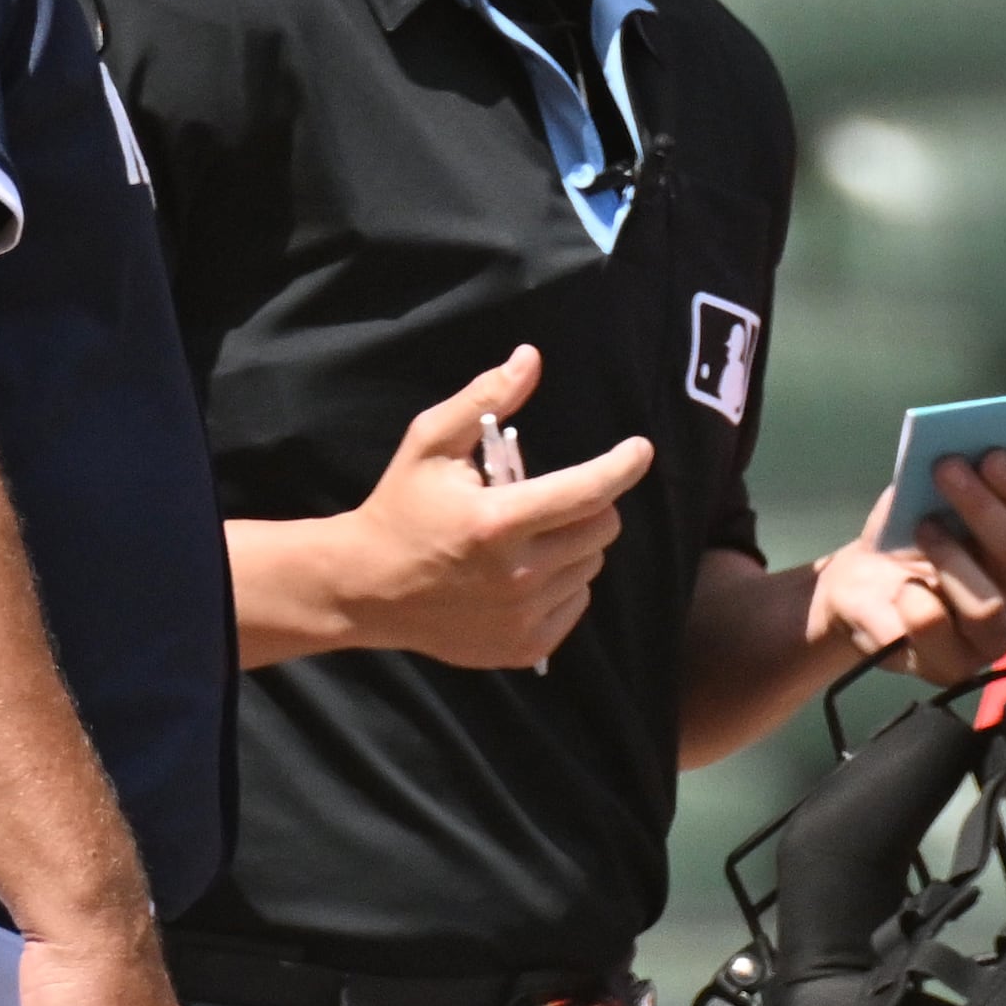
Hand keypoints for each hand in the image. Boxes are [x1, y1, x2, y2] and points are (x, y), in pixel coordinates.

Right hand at [339, 345, 651, 667]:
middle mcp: (517, 575)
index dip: (622, 465)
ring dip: (573, 543)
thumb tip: (531, 358)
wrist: (365, 589)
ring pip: (590, 566)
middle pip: (601, 529)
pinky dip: (563, 583)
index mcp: (498, 522)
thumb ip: (484, 400)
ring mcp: (522, 617)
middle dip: (588, 504)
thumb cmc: (401, 506)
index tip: (639, 449)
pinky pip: (576, 604)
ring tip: (527, 537)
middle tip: (550, 498)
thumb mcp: (431, 442)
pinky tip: (522, 574)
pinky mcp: (524, 647)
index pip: (588, 490)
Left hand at [805, 450, 1005, 685]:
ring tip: (922, 525)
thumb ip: (963, 475)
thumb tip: (972, 444)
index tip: (991, 454)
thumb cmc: (914, 530)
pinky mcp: (951, 668)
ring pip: (990, 605)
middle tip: (947, 469)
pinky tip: (901, 586)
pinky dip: (916, 600)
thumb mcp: (936, 494)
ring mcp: (992, 641)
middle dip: (985, 509)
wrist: (861, 583)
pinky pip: (938, 630)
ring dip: (952, 557)